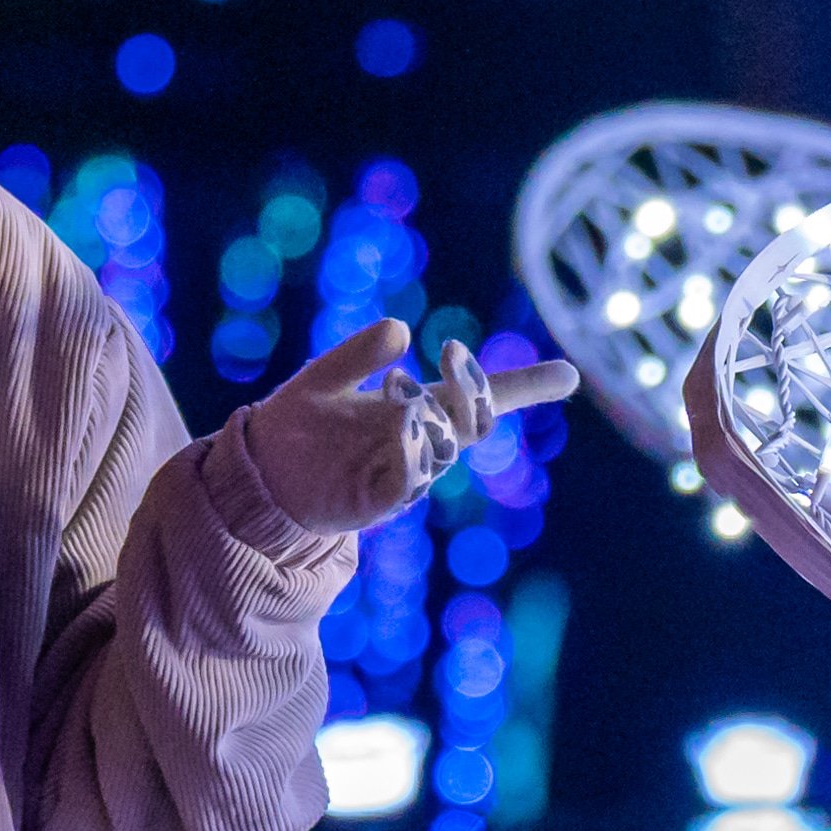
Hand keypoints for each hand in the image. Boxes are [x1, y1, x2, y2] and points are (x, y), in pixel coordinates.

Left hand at [218, 322, 559, 543]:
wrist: (260, 474)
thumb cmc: (298, 425)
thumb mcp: (325, 377)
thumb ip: (359, 353)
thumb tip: (401, 329)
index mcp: (419, 408)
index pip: (484, 396)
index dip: (528, 387)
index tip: (570, 375)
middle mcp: (422, 441)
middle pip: (476, 421)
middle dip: (476, 390)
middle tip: (453, 354)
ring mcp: (405, 473)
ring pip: (446, 449)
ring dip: (433, 418)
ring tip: (401, 395)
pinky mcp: (380, 501)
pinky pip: (411, 481)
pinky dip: (414, 455)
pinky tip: (402, 428)